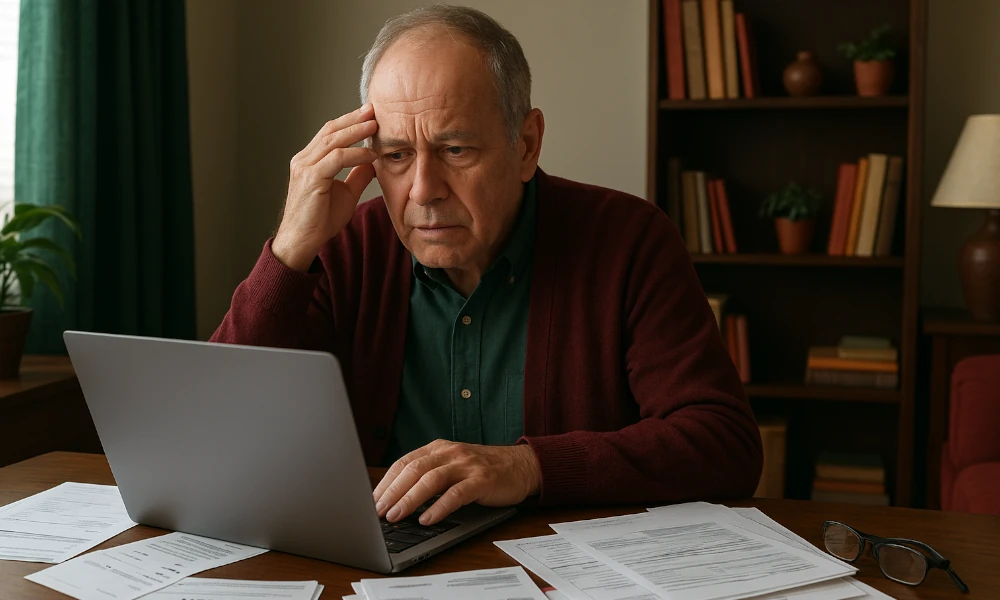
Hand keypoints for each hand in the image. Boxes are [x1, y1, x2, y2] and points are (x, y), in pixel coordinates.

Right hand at [272, 104, 378, 270]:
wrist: (302, 241)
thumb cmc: (320, 220)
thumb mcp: (346, 193)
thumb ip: (357, 175)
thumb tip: (373, 161)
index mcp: (309, 161)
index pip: (330, 133)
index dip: (349, 122)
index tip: (369, 115)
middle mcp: (304, 160)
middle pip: (330, 130)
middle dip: (353, 118)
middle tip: (373, 109)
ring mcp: (305, 167)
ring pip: (333, 140)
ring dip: (356, 131)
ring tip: (375, 125)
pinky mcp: (311, 178)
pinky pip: (337, 158)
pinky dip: (356, 154)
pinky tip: (371, 155)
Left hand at [373, 440, 541, 525]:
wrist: (522, 465)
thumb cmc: (483, 470)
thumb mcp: (453, 465)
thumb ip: (429, 475)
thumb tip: (396, 498)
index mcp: (438, 448)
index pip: (404, 462)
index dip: (385, 482)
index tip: (371, 500)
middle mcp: (450, 453)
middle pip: (413, 469)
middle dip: (392, 492)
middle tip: (377, 511)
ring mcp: (467, 465)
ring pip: (431, 479)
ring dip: (410, 499)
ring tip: (396, 516)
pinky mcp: (482, 480)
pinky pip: (456, 494)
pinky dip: (439, 507)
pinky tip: (427, 519)